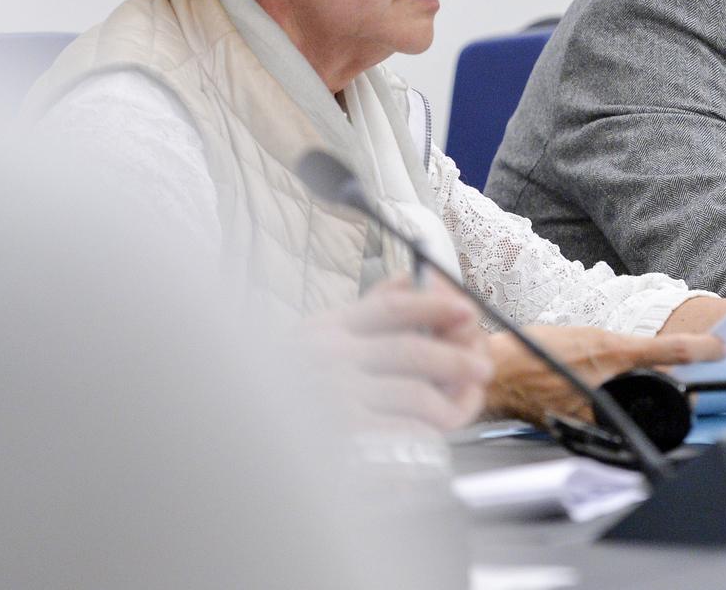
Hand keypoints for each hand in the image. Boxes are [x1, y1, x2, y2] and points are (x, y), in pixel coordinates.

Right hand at [302, 277, 493, 431]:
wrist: (242, 448)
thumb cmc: (286, 395)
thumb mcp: (315, 343)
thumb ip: (363, 313)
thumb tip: (411, 278)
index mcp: (325, 330)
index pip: (391, 307)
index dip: (436, 305)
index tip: (468, 310)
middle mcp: (329, 358)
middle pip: (412, 349)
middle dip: (457, 357)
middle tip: (482, 367)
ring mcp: (335, 398)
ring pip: (416, 394)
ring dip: (452, 402)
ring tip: (462, 409)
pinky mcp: (344, 439)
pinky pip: (406, 433)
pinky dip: (427, 435)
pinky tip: (431, 438)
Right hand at [484, 325, 725, 425]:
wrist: (498, 375)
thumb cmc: (532, 352)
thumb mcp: (583, 335)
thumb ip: (617, 348)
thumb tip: (647, 356)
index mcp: (609, 350)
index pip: (668, 350)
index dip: (699, 350)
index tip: (721, 349)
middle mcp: (607, 378)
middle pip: (660, 387)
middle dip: (673, 386)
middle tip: (682, 385)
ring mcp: (597, 405)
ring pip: (639, 406)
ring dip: (648, 401)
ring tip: (636, 394)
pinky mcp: (584, 426)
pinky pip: (614, 422)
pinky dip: (618, 414)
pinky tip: (603, 406)